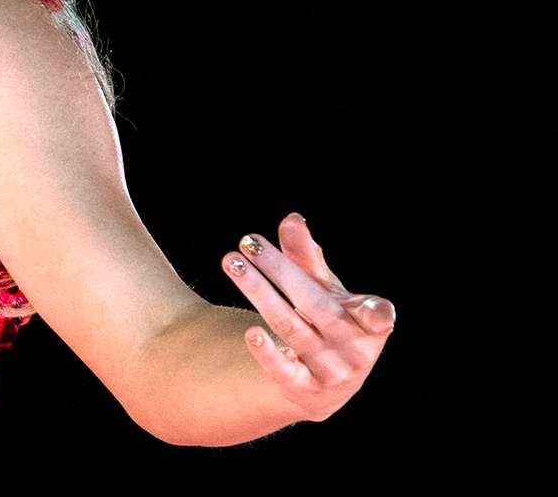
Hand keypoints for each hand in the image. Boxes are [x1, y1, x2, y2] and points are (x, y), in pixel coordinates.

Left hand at [221, 213, 395, 422]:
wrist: (324, 382)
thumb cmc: (327, 319)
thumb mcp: (323, 289)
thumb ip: (306, 257)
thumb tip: (291, 219)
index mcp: (368, 322)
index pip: (376, 317)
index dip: (378, 315)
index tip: (379, 311)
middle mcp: (354, 349)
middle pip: (312, 304)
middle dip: (278, 270)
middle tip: (246, 243)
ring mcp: (331, 373)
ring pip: (289, 327)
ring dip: (258, 292)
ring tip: (231, 262)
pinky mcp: (305, 391)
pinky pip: (284, 371)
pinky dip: (267, 353)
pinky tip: (250, 332)